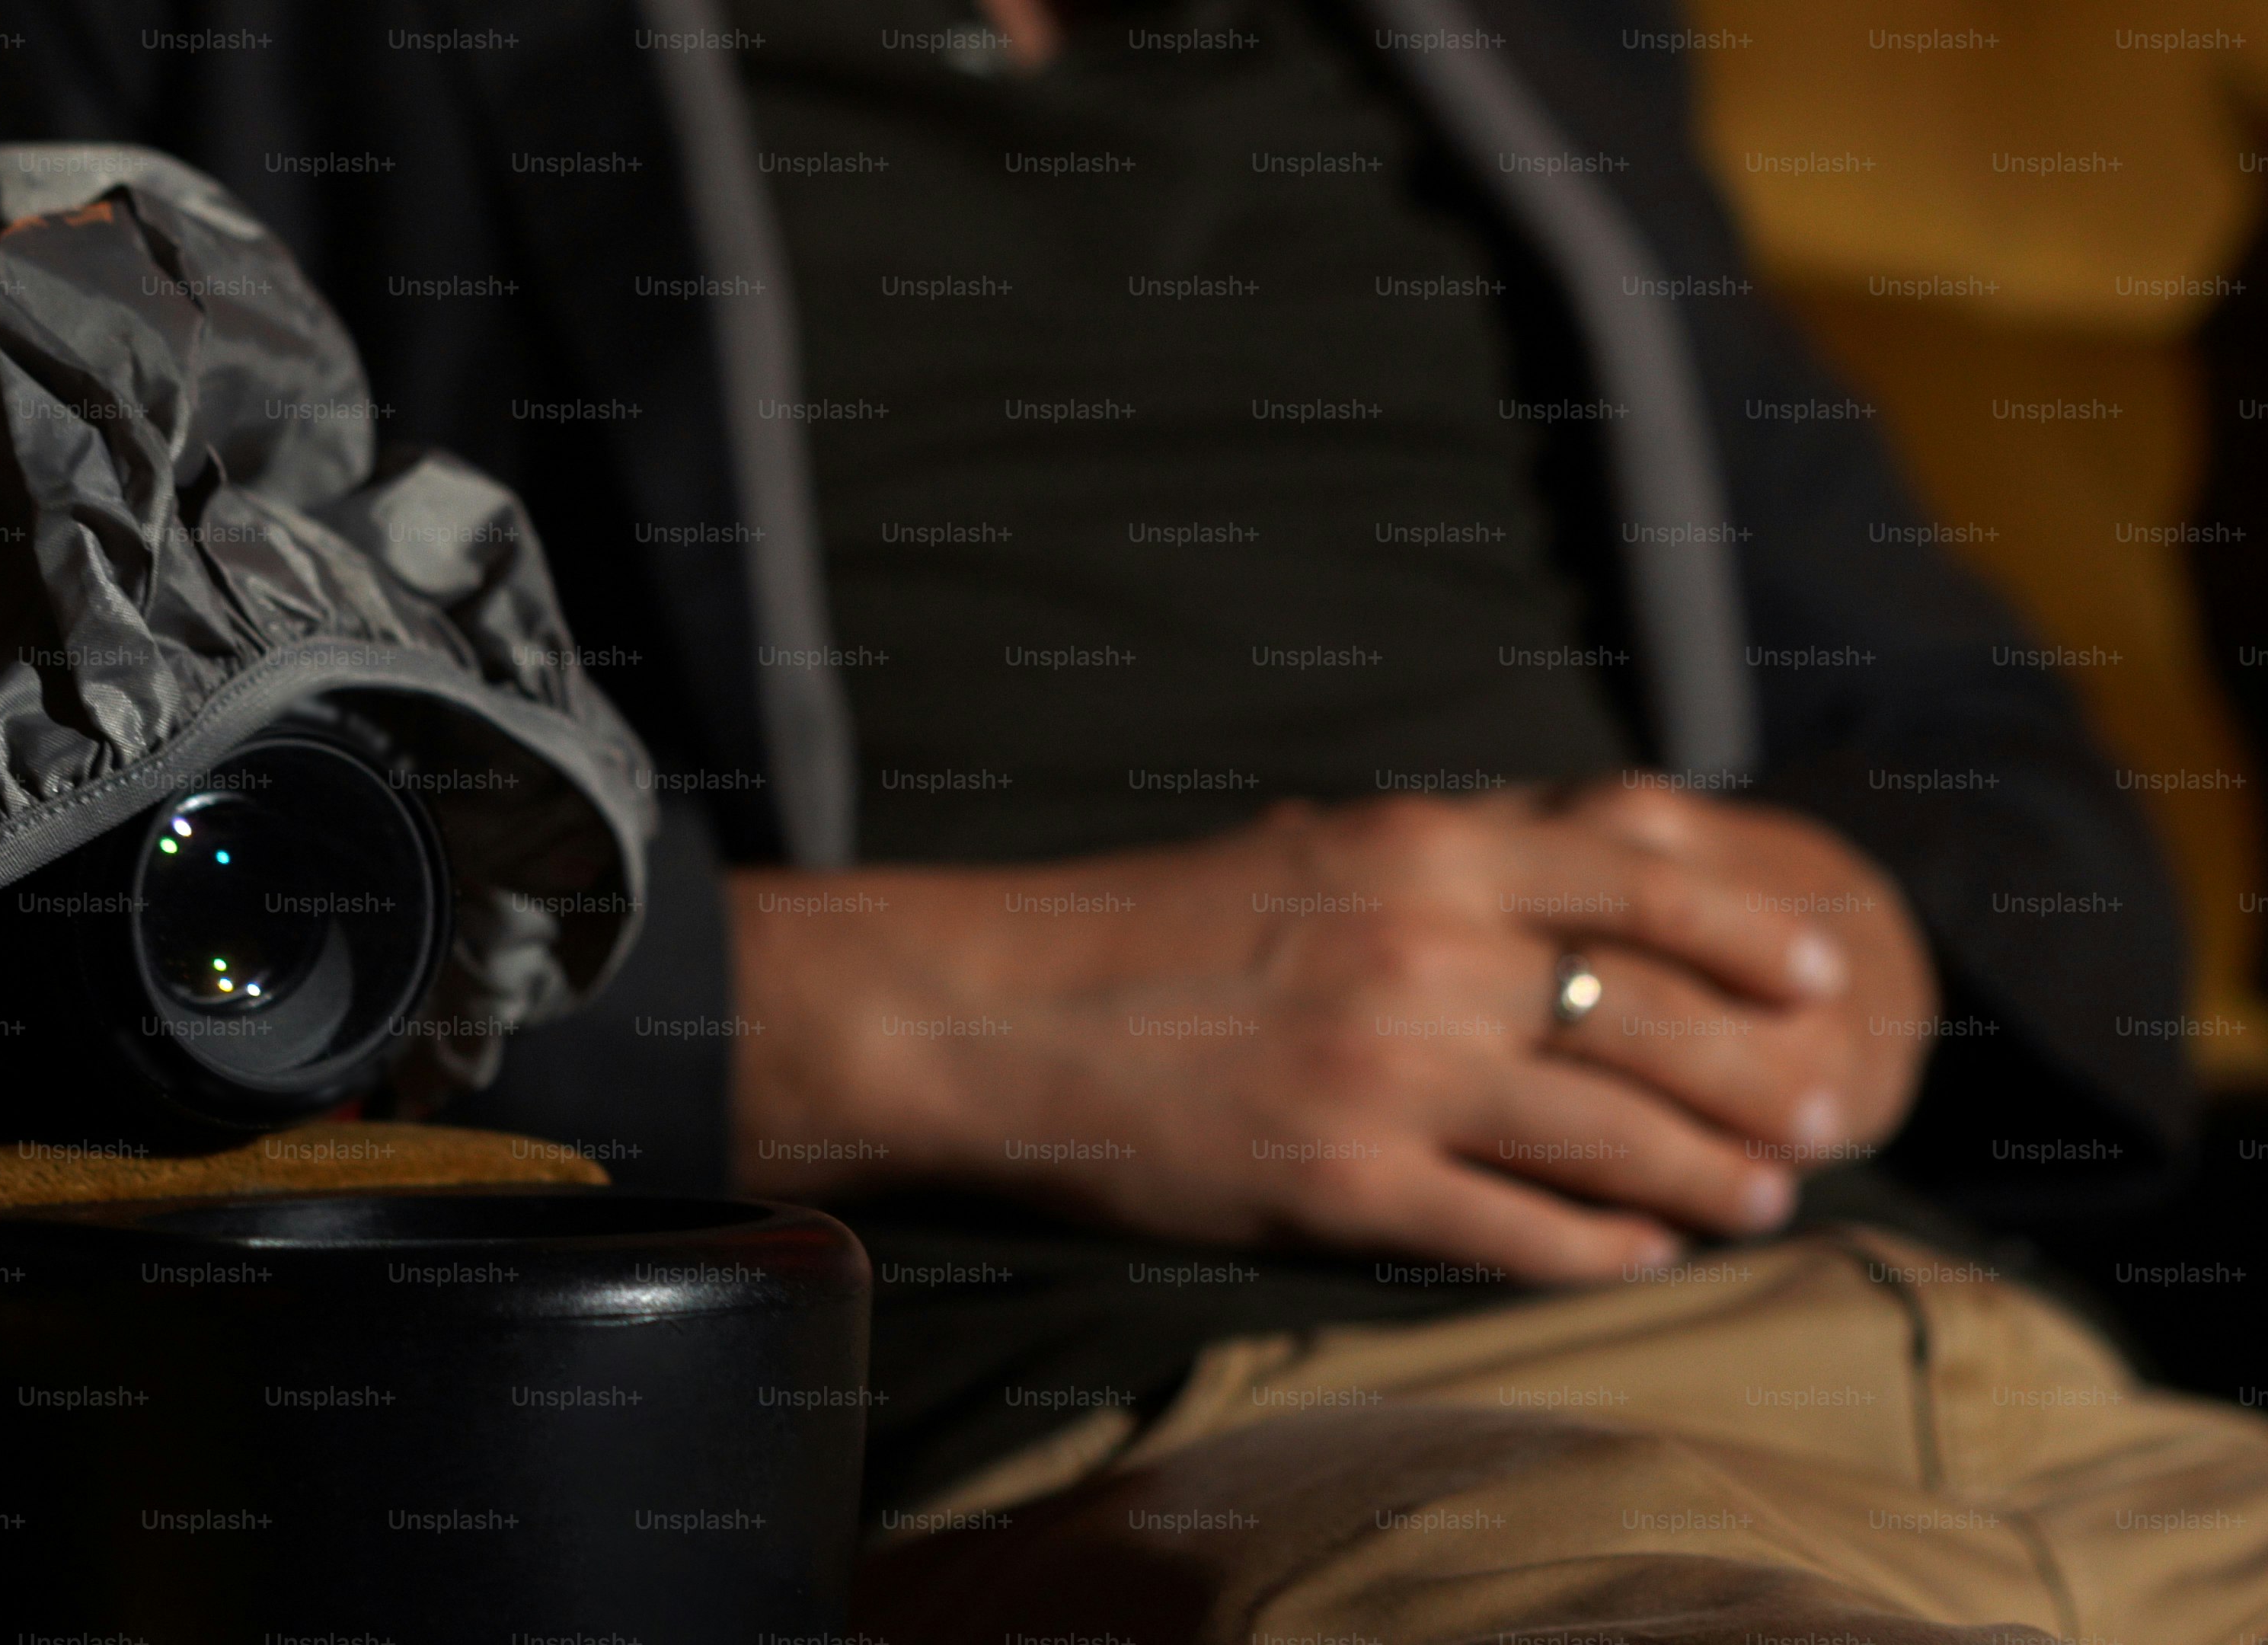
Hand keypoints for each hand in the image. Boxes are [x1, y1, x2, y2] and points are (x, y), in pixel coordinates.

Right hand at [729, 783, 1936, 1282]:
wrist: (995, 1015)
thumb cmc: (1147, 927)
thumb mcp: (1308, 845)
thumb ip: (1449, 851)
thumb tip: (1584, 845)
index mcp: (1419, 850)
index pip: (1639, 885)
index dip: (1752, 932)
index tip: (1824, 972)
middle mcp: (1425, 954)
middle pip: (1655, 1018)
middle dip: (1757, 1076)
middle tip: (1820, 1116)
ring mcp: (1390, 1075)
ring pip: (1611, 1132)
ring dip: (1708, 1172)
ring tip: (1764, 1198)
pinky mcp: (1344, 1185)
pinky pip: (1519, 1229)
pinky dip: (1604, 1249)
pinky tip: (1648, 1255)